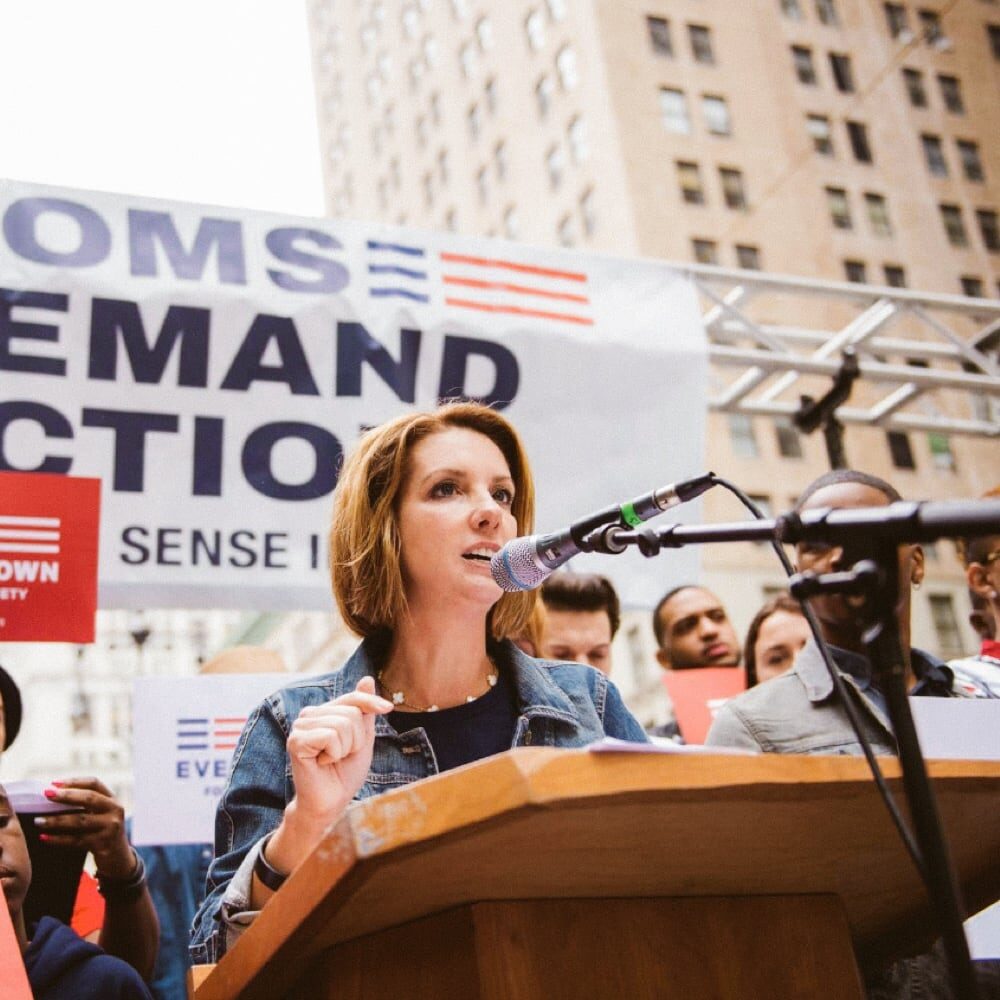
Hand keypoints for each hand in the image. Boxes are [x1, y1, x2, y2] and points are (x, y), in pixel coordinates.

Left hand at [37, 777, 134, 877]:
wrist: (118, 858)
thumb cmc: (102, 832)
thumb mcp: (101, 815)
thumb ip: (86, 805)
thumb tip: (53, 795)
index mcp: (112, 799)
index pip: (94, 783)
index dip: (74, 782)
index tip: (54, 783)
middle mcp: (115, 810)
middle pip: (89, 798)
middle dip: (66, 796)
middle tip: (46, 794)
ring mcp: (110, 827)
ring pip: (80, 820)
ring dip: (56, 820)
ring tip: (38, 821)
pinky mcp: (103, 844)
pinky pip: (76, 840)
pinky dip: (58, 839)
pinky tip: (44, 837)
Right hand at [269, 677, 392, 873]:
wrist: (332, 801)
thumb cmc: (346, 771)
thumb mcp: (363, 738)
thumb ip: (364, 710)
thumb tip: (367, 679)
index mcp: (325, 711)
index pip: (354, 697)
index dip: (372, 703)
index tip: (388, 709)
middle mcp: (310, 714)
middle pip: (351, 713)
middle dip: (356, 739)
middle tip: (342, 755)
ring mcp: (301, 726)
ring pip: (343, 725)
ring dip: (346, 748)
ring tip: (332, 759)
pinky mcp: (296, 741)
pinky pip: (330, 736)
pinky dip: (334, 754)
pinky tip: (323, 763)